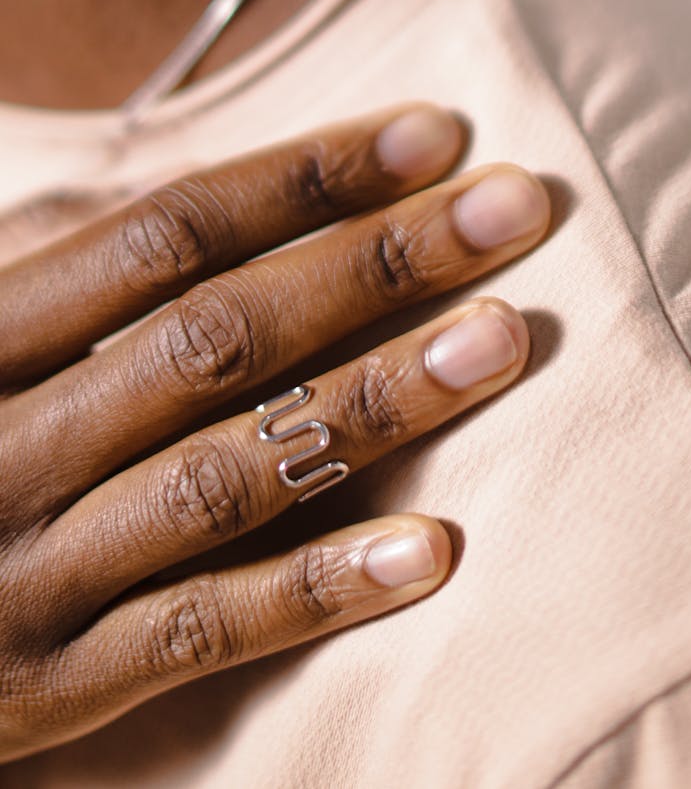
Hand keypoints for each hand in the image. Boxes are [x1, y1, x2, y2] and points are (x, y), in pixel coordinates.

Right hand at [0, 105, 549, 760]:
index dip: (307, 178)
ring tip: (502, 341)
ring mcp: (32, 568)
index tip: (433, 136)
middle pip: (218, 334)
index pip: (168, 231)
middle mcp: (9, 440)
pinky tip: (433, 550)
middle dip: (376, 262)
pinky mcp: (55, 681)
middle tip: (513, 208)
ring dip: (373, 402)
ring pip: (227, 473)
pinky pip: (199, 632)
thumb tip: (224, 183)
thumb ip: (68, 269)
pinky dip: (316, 590)